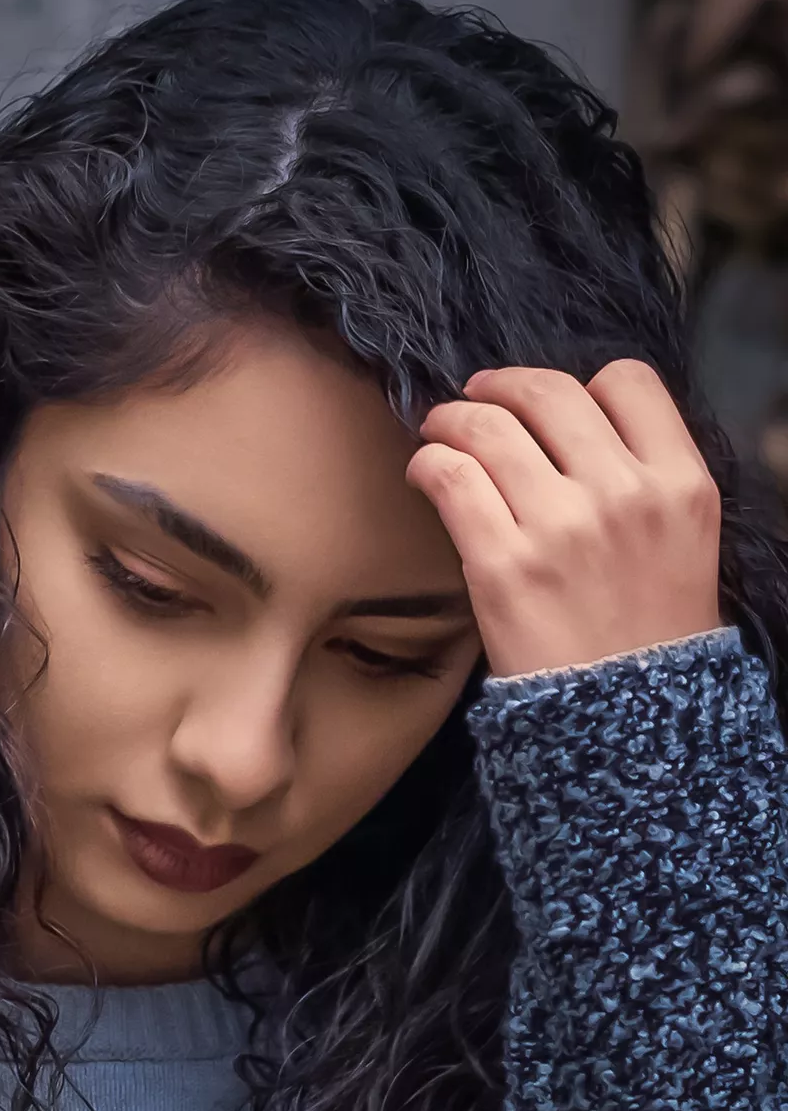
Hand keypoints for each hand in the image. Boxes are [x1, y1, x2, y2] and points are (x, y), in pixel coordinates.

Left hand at [404, 360, 723, 680]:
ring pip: (489, 426)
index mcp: (682, 483)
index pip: (629, 381)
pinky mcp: (504, 565)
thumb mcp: (683, 542)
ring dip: (453, 419)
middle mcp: (625, 494)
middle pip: (549, 392)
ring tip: (440, 433)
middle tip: (476, 401)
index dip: (582, 386)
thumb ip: (643, 477)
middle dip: (502, 388)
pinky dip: (430, 463)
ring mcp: (563, 527)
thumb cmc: (649, 636)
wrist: (630, 729)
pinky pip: (451, 477)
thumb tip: (567, 426)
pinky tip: (426, 474)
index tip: (550, 409)